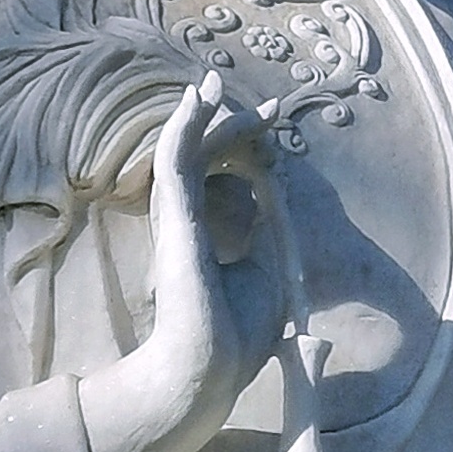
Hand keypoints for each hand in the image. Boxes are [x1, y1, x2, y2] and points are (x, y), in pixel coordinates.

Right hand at [81, 78, 272, 451]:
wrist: (211, 370)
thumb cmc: (236, 333)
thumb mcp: (264, 271)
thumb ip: (261, 233)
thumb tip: (269, 199)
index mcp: (206, 236)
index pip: (221, 179)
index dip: (248, 148)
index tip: (278, 126)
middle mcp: (186, 223)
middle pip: (204, 161)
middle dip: (232, 127)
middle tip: (268, 105)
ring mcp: (178, 220)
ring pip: (182, 153)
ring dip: (199, 115)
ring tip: (214, 81)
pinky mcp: (176, 219)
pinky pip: (175, 162)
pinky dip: (184, 127)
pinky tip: (196, 98)